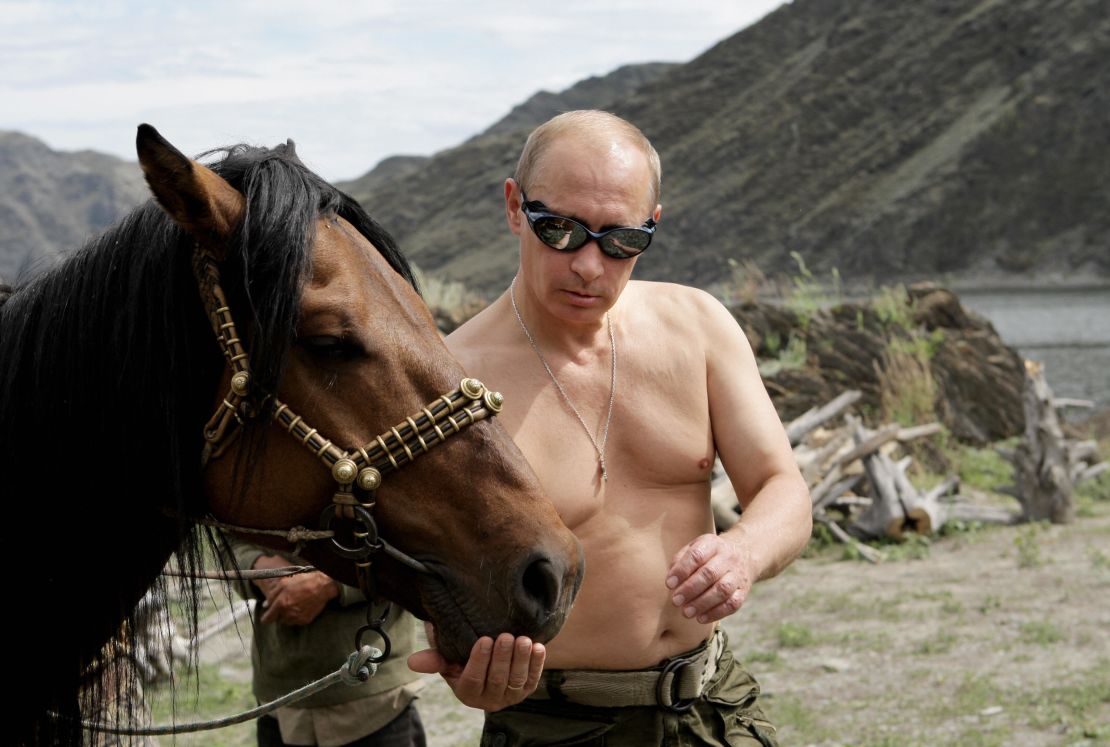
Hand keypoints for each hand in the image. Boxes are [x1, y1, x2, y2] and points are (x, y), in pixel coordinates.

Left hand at [251, 555, 337, 625]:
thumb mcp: (284, 583)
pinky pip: (296, 621)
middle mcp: (288, 614)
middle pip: (278, 620)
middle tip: (285, 604)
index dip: (266, 617)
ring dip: (287, 615)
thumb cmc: (303, 582)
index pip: (267, 619)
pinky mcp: (305, 620)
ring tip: (293, 604)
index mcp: (281, 604)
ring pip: (287, 622)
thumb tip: (266, 605)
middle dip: (279, 614)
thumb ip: (272, 595)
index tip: (268, 614)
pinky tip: (301, 607)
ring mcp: (297, 618)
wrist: (322, 586)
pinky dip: (297, 616)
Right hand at [407, 623, 543, 711]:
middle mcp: (489, 699)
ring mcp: (509, 696)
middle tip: (505, 636)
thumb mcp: (449, 659)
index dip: (479, 661)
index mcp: (467, 693)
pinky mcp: (526, 690)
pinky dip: (536, 663)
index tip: (484, 639)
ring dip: (521, 660)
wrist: (491, 658)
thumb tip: (412, 662)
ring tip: (522, 640)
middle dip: (502, 657)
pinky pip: (532, 678)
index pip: (473, 679)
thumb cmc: (464, 657)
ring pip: (516, 680)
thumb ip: (435, 659)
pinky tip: (537, 647)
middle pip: (497, 679)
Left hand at [666, 532, 754, 623]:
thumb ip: (680, 561)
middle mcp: (728, 557)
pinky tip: (700, 618)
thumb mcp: (694, 548)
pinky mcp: (743, 591)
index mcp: (713, 544)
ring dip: (702, 603)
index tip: (669, 584)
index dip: (682, 570)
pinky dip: (715, 613)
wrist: (743, 555)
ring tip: (686, 612)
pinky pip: (732, 604)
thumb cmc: (708, 555)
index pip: (697, 555)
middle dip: (690, 589)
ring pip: (722, 590)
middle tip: (676, 601)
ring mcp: (738, 575)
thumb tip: (671, 581)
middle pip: (710, 573)